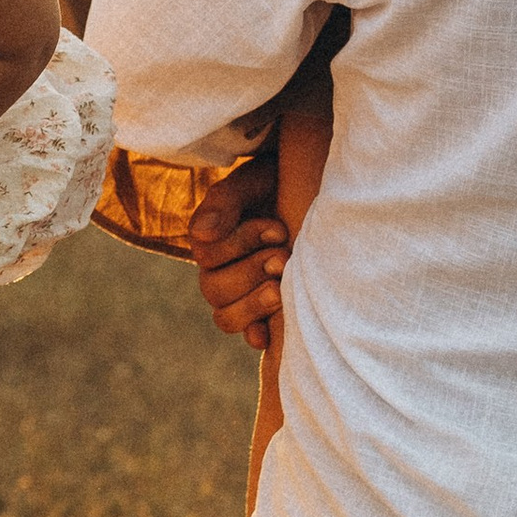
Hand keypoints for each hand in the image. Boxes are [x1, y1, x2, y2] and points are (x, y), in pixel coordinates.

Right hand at [189, 147, 293, 346]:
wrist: (314, 191)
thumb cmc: (280, 183)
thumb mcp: (253, 182)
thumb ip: (225, 203)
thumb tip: (201, 234)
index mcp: (212, 239)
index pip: (207, 255)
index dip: (241, 244)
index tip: (278, 229)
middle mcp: (220, 270)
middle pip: (214, 290)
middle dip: (250, 272)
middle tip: (283, 256)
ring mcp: (242, 295)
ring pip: (225, 317)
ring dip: (252, 304)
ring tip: (282, 288)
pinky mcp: (265, 313)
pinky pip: (248, 335)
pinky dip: (255, 335)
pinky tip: (268, 333)